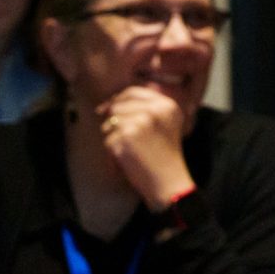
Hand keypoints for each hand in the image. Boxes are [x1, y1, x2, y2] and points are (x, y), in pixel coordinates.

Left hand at [94, 85, 194, 208]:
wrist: (168, 182)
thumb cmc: (162, 157)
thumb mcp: (164, 125)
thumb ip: (145, 109)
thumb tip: (108, 104)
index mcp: (166, 104)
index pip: (132, 91)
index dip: (117, 100)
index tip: (106, 110)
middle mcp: (155, 109)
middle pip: (117, 106)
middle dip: (114, 122)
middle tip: (124, 141)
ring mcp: (141, 121)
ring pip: (109, 123)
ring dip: (112, 138)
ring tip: (130, 152)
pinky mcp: (127, 136)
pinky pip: (107, 140)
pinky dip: (112, 153)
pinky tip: (127, 161)